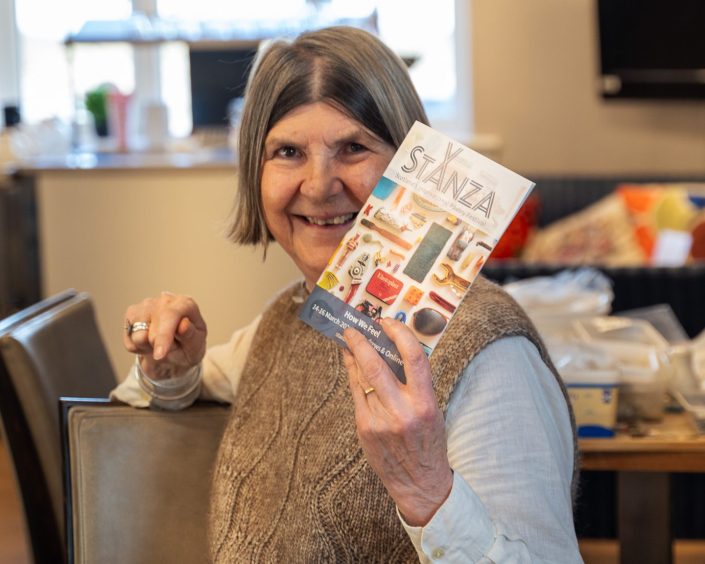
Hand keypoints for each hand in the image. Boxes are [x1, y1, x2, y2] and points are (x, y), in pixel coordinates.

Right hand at [123, 291, 206, 379]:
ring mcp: (146, 305)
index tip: (160, 354)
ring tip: (160, 344)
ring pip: (138, 336)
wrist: (175, 356)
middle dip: (158, 345)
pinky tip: (149, 343)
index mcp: (185, 304)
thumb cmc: (188, 347)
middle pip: (152, 328)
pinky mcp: (132, 314)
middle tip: (168, 350)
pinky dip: (139, 348)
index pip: (171, 314)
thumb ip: (191, 335)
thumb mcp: (196, 346)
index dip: (164, 335)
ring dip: (148, 347)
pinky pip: (130, 341)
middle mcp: (165, 300)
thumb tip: (184, 324)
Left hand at [343, 318, 452, 525]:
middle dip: (361, 342)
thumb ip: (414, 382)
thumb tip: (393, 349)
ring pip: (361, 378)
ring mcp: (379, 420)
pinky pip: (356, 394)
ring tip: (348, 341)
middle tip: (353, 328)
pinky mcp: (365, 428)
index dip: (399, 334)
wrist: (419, 482)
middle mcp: (401, 411)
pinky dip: (353, 375)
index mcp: (425, 403)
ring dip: (353, 356)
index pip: (414, 358)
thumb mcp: (431, 409)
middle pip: (376, 365)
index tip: (387, 323)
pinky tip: (351, 364)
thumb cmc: (428, 441)